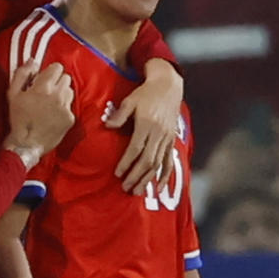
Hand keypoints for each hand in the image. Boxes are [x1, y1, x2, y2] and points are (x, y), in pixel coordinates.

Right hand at [3, 59, 74, 163]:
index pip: (57, 67)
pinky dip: (63, 108)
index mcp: (43, 87)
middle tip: (47, 92)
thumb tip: (32, 61)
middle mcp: (57, 95)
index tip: (44, 79)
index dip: (50, 72)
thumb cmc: (18, 120)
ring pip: (69, 90)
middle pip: (65, 77)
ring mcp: (65, 107)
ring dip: (62, 94)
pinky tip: (52, 115)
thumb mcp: (12, 95)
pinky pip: (70, 106)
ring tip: (50, 104)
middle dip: (57, 82)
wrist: (26, 144)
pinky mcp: (70, 118)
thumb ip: (22, 74)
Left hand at [105, 62, 182, 191]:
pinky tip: (159, 188)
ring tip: (137, 191)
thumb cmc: (145, 93)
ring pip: (158, 164)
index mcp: (147, 123)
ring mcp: (167, 138)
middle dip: (136, 176)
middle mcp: (159, 133)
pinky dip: (165, 176)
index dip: (127, 162)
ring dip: (148, 179)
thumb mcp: (130, 100)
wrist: (168, 86)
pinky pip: (169, 161)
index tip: (117, 173)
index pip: (136, 148)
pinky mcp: (171, 140)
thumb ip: (119, 115)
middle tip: (125, 188)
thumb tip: (107, 126)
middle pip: (148, 160)